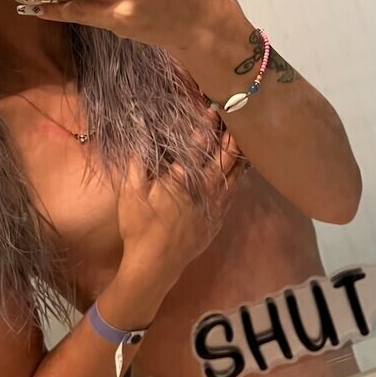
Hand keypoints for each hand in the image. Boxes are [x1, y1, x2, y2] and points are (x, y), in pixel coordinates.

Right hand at [116, 117, 250, 297]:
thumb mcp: (130, 193)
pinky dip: (237, 180)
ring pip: (233, 176)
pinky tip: (240, 172)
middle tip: (236, 120)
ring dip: (238, 156)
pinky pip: (232, 195)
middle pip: (223, 158)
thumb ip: (136, 163)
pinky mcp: (216, 221)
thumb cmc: (140, 227)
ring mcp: (213, 206)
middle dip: (230, 137)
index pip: (199, 147)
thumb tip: (140, 136)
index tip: (213, 111)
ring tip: (246, 139)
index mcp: (182, 179)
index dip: (207, 128)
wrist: (155, 265)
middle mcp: (204, 190)